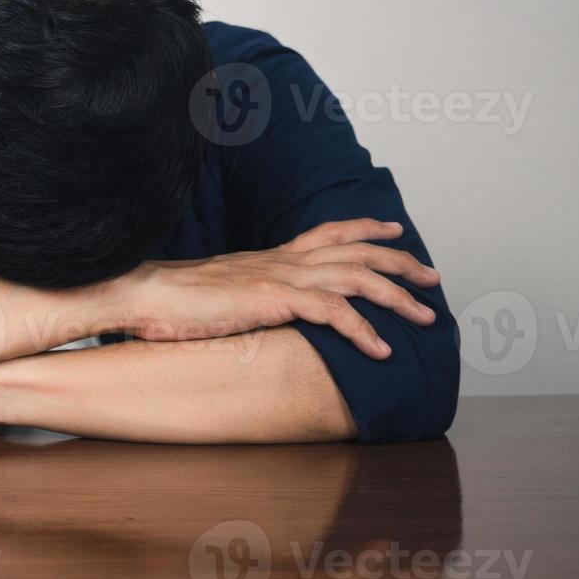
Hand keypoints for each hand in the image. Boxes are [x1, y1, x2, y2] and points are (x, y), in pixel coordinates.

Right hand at [121, 219, 439, 358]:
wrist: (145, 294)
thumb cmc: (172, 299)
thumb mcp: (221, 293)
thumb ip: (247, 296)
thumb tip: (255, 309)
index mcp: (271, 256)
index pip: (328, 232)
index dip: (365, 227)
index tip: (394, 228)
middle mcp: (282, 259)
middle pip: (356, 250)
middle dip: (400, 262)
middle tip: (433, 278)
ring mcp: (280, 276)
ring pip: (356, 277)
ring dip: (396, 297)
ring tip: (425, 319)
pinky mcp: (274, 299)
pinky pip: (333, 312)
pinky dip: (363, 331)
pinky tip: (382, 351)